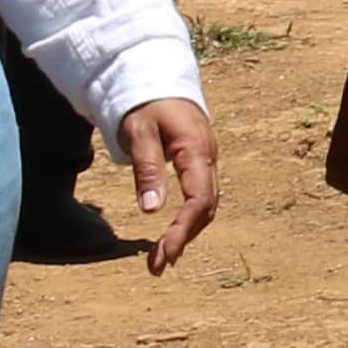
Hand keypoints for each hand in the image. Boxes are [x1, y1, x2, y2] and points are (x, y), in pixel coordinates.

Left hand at [120, 96, 220, 274]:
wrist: (160, 81)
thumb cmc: (146, 105)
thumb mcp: (138, 132)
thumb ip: (146, 168)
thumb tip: (151, 210)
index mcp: (197, 149)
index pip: (198, 200)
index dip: (183, 229)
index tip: (166, 253)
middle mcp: (209, 158)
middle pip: (206, 208)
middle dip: (184, 238)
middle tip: (158, 266)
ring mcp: (208, 162)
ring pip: (206, 205)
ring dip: (186, 232)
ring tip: (161, 258)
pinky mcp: (200, 165)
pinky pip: (201, 197)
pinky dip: (188, 220)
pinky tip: (172, 234)